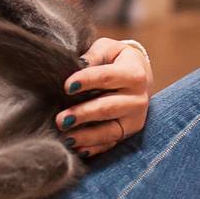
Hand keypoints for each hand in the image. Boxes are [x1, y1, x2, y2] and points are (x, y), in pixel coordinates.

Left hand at [55, 38, 151, 156]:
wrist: (139, 76)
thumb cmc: (116, 60)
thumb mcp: (107, 49)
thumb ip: (94, 55)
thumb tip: (78, 64)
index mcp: (134, 74)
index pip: (107, 77)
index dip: (86, 81)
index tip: (66, 87)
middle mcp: (138, 99)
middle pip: (108, 107)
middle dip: (83, 114)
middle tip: (60, 120)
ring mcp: (135, 119)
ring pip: (110, 130)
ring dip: (87, 136)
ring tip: (66, 138)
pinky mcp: (129, 133)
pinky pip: (111, 143)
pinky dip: (94, 148)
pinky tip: (77, 149)